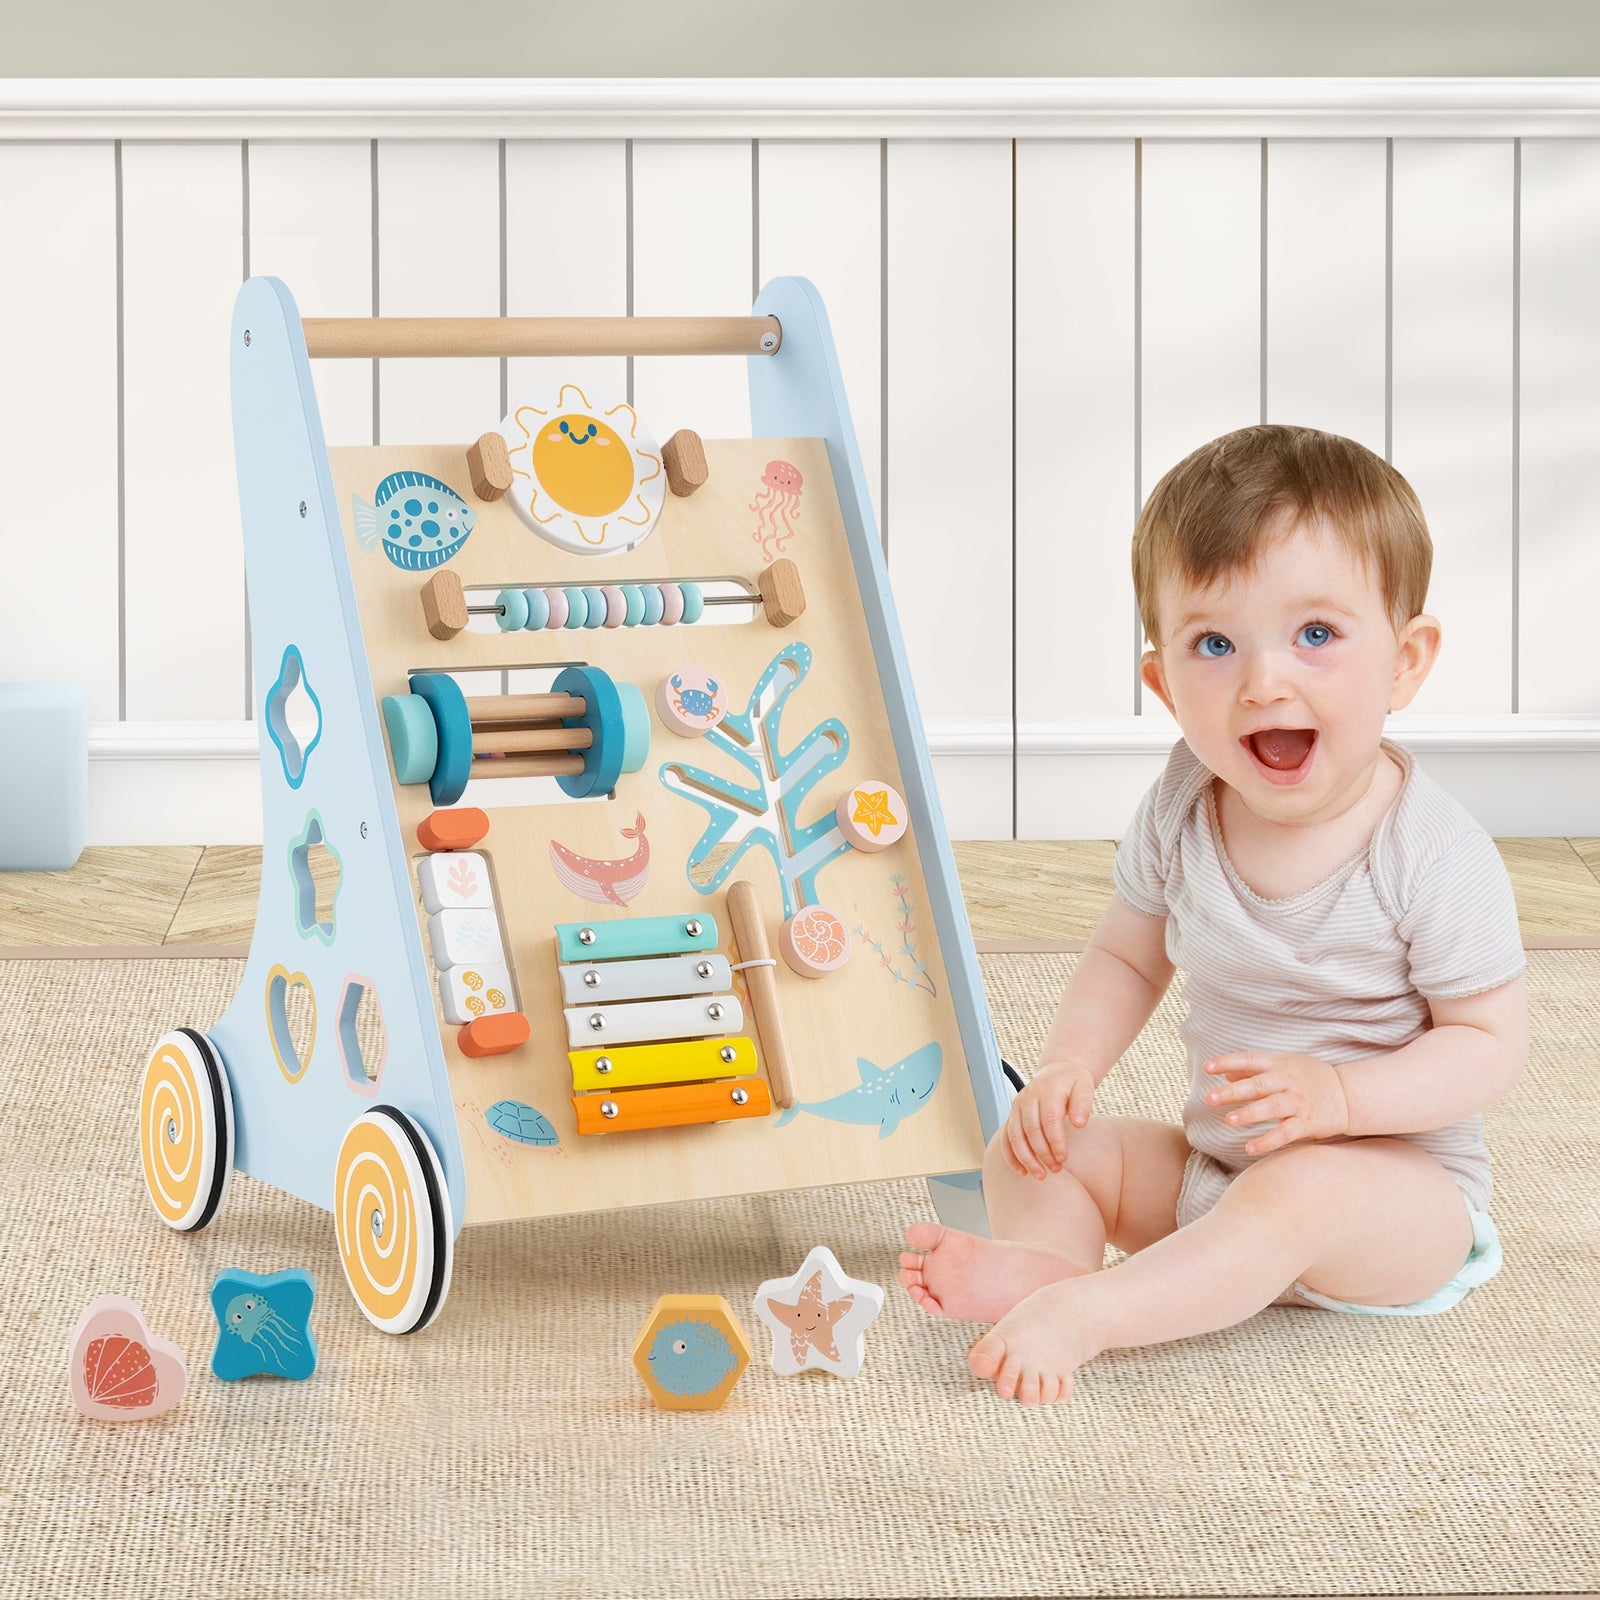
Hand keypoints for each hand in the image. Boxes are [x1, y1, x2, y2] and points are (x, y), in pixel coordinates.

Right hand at [1002, 1060, 1095, 1179]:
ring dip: (1025, 1158)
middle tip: (1056, 1169)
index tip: (1063, 1158)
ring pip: (1014, 1135)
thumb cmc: (1073, 1082)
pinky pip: (1005, 1137)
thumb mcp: (1084, 1087)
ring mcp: (1017, 1106)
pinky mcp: (1012, 1115)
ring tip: (1040, 1175)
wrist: (1057, 1072)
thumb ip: (1083, 1104)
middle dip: (1042, 1153)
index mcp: (1047, 1090)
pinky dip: (1011, 1155)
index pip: (1049, 1119)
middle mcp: (1028, 1097)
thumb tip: (1079, 1123)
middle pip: (1030, 1129)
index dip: (1055, 1141)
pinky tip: (1021, 1170)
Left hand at [1202, 1051, 1349, 1154]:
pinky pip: (1286, 1133)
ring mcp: (1299, 1102)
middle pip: (1259, 1085)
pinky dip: (1268, 1141)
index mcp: (1279, 1064)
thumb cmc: (1308, 1077)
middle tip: (1211, 1099)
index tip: (1207, 1067)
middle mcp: (1288, 1081)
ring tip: (1229, 1121)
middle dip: (1234, 1092)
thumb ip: (1254, 1070)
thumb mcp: (1283, 1066)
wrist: (1348, 1093)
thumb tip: (1225, 1073)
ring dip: (1250, 1114)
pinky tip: (1250, 1148)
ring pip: (1272, 1107)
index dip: (1228, 1062)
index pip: (1250, 1059)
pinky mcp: (1308, 1122)